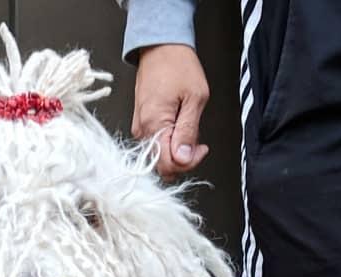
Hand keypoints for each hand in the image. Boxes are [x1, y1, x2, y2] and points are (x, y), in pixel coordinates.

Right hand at [131, 44, 209, 180]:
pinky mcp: (140, 124)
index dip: (187, 163)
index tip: (201, 149)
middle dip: (182, 158)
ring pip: (159, 155)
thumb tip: (184, 158)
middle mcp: (142, 131)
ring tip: (188, 126)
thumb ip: (188, 132)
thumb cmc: (178, 65)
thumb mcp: (195, 98)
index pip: (167, 166)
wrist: (160, 47)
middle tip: (198, 141)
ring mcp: (139, 128)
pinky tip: (179, 125)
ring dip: (176, 148)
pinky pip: (155, 143)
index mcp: (154, 125)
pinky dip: (169, 140)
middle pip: (162, 164)